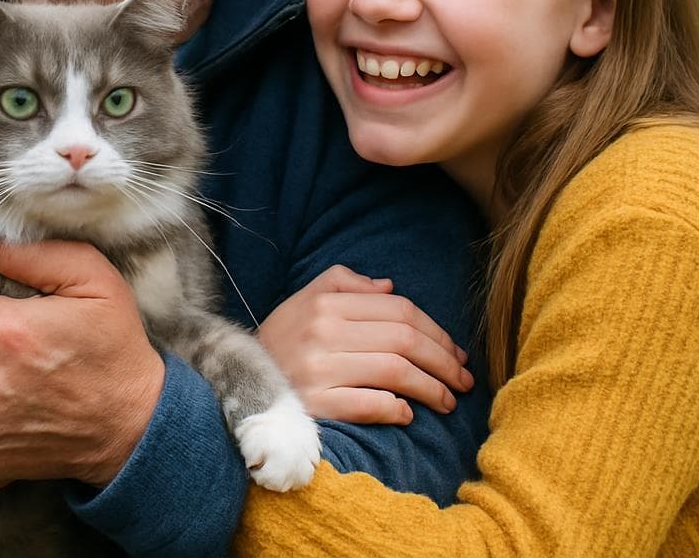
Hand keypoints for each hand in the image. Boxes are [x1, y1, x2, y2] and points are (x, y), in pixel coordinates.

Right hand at [257, 265, 473, 423]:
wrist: (234, 383)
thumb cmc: (280, 342)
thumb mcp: (304, 300)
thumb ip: (344, 284)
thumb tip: (389, 287)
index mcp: (326, 304)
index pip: (399, 311)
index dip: (437, 332)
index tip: (456, 353)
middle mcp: (323, 332)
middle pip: (405, 340)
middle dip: (444, 361)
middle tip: (463, 380)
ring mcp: (319, 369)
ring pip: (396, 372)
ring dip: (431, 389)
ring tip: (447, 401)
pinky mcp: (316, 405)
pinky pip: (370, 404)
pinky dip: (396, 409)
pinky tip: (407, 414)